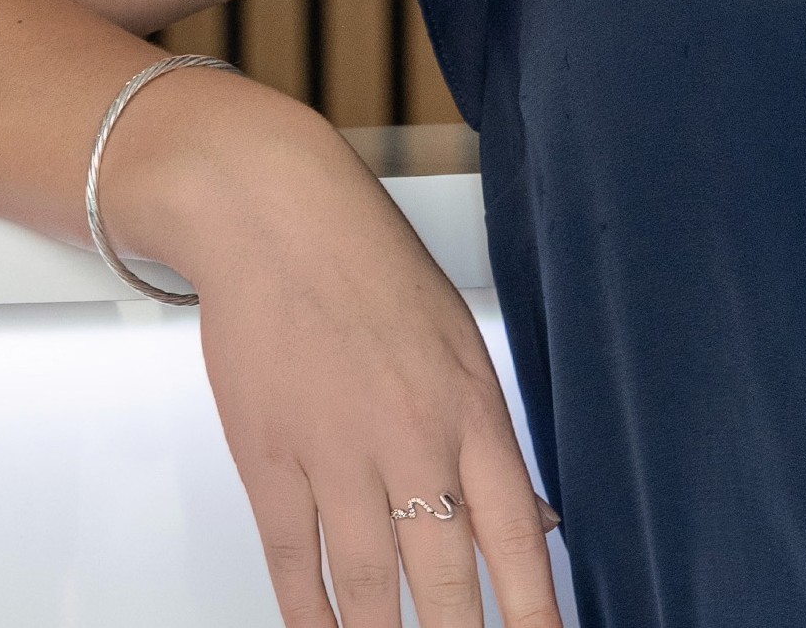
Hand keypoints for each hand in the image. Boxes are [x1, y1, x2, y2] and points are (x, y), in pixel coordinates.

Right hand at [152, 107, 562, 627]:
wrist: (275, 217)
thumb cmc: (372, 268)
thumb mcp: (460, 342)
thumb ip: (492, 438)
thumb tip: (537, 521)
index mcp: (471, 403)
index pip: (517, 532)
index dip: (534, 608)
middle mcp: (410, 435)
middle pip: (444, 577)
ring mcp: (336, 452)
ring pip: (368, 588)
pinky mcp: (269, 459)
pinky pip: (294, 565)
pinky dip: (310, 619)